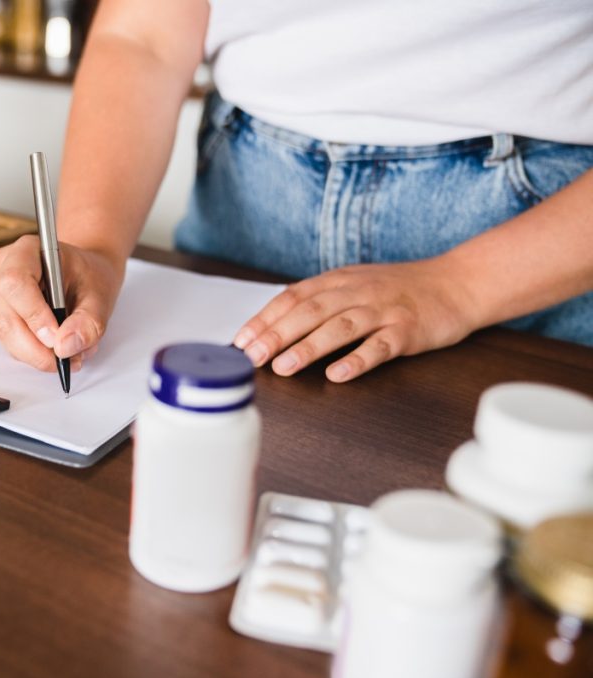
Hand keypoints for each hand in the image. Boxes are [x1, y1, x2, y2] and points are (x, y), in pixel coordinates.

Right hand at [0, 235, 124, 371]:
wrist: (84, 276)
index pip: (15, 282)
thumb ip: (88, 320)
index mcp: (27, 251)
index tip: (57, 338)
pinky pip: (9, 343)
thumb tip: (65, 347)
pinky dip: (33, 354)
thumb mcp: (100, 295)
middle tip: (66, 359)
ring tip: (69, 355)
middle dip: (34, 347)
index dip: (34, 314)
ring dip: (36, 354)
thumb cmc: (89, 276)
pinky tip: (57, 350)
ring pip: (4, 335)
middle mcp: (3, 270)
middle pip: (4, 316)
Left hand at [232, 258, 476, 381]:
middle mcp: (357, 292)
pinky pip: (380, 346)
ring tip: (283, 366)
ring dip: (309, 347)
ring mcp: (383, 311)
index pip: (293, 296)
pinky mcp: (408, 330)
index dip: (265, 318)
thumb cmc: (400, 289)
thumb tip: (275, 324)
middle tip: (252, 356)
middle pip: (310, 311)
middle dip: (277, 334)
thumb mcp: (354, 284)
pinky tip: (338, 374)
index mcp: (339, 281)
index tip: (241, 339)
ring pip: (340, 327)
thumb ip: (320, 300)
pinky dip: (357, 360)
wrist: (458, 283)